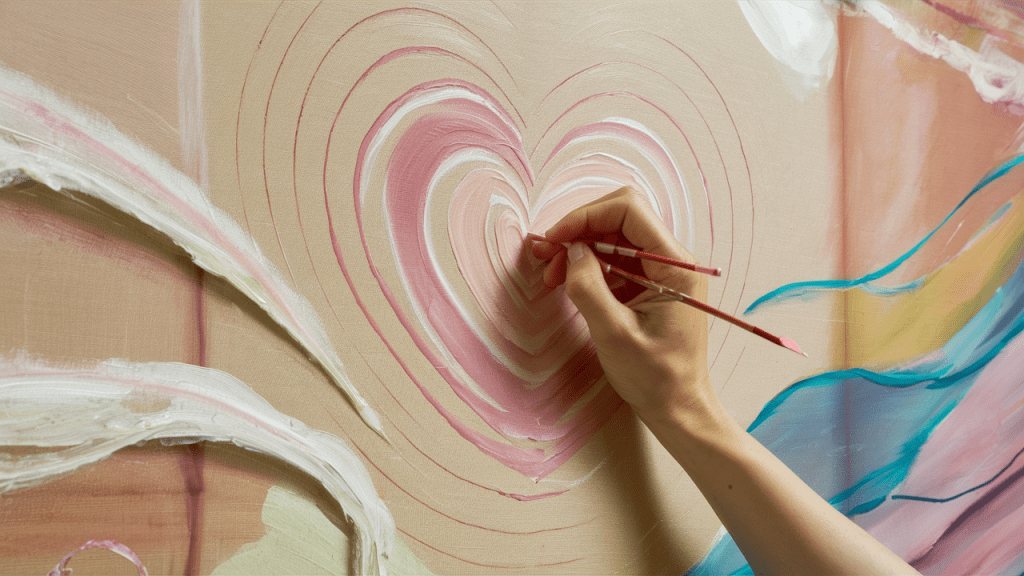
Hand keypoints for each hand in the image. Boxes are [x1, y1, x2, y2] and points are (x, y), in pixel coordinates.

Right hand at [532, 187, 712, 424]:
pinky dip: (589, 266)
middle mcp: (673, 261)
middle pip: (619, 218)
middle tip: (545, 255)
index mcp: (676, 267)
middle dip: (579, 231)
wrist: (678, 408)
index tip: (555, 240)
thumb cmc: (654, 377)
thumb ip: (589, 287)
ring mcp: (662, 272)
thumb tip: (569, 251)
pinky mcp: (650, 285)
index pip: (629, 211)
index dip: (586, 217)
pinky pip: (616, 260)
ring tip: (551, 275)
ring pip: (614, 238)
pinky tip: (567, 283)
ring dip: (580, 249)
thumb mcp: (614, 334)